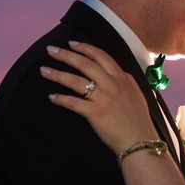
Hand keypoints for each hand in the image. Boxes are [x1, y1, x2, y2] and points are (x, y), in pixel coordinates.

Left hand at [41, 42, 159, 155]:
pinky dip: (60, 99)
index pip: (100, 56)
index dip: (84, 48)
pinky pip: (73, 103)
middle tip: (50, 50)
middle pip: (84, 63)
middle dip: (65, 55)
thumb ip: (125, 82)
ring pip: (75, 81)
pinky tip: (51, 97)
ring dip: (57, 74)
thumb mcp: (136, 94)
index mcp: (122, 77)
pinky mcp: (95, 113)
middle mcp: (112, 84)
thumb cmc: (139, 120)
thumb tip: (117, 74)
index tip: (71, 44)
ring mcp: (103, 98)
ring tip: (43, 70)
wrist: (140, 141)